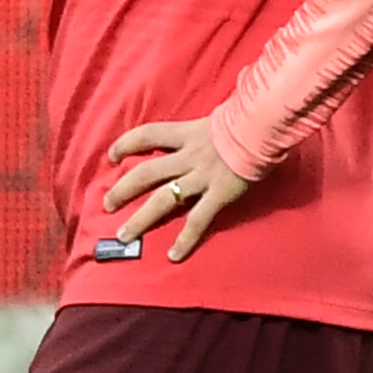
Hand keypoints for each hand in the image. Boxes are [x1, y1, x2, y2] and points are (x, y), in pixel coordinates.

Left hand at [103, 117, 251, 261]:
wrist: (264, 125)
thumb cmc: (247, 117)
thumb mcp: (218, 116)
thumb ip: (206, 128)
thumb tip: (208, 128)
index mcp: (186, 134)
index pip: (147, 135)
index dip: (126, 144)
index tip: (112, 156)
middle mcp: (188, 156)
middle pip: (145, 173)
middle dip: (123, 190)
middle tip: (107, 204)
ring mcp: (201, 177)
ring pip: (163, 200)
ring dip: (141, 219)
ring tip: (124, 235)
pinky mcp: (219, 195)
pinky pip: (197, 220)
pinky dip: (185, 240)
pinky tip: (173, 256)